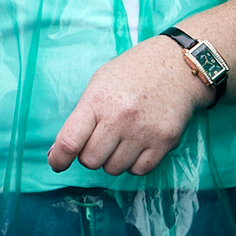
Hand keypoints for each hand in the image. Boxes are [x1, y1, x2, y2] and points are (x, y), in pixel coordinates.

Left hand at [48, 36, 210, 176]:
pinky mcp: (165, 141)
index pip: (70, 142)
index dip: (58, 159)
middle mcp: (120, 118)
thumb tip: (59, 152)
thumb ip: (81, 116)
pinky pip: (139, 170)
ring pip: (114, 169)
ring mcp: (144, 131)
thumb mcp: (100, 82)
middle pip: (91, 160)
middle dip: (90, 155)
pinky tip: (138, 144)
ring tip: (122, 138)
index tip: (57, 163)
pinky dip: (134, 163)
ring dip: (113, 159)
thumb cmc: (134, 73)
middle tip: (100, 139)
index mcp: (98, 100)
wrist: (178, 65)